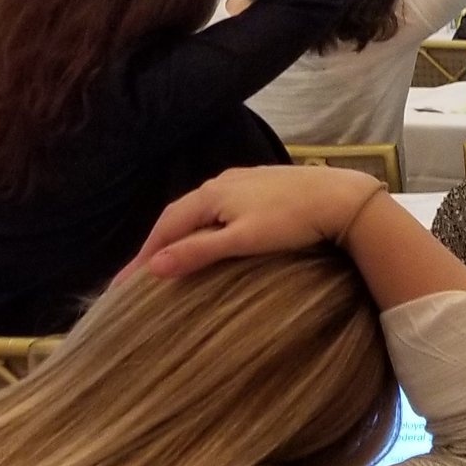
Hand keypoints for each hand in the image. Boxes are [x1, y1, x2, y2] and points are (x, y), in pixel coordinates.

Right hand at [131, 164, 386, 280]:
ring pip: (199, 209)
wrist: (341, 197)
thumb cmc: (292, 220)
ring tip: (168, 259)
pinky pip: (219, 206)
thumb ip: (198, 251)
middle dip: (157, 244)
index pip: (164, 226)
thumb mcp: (241, 239)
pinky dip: (203, 225)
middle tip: (139, 276)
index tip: (123, 284)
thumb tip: (152, 267)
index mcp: (209, 194)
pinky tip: (209, 237)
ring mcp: (242, 181)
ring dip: (180, 233)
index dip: (143, 255)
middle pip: (178, 215)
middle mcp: (220, 182)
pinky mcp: (262, 186)